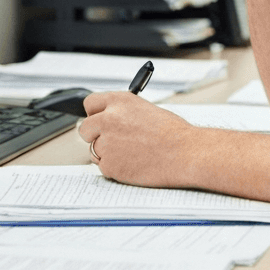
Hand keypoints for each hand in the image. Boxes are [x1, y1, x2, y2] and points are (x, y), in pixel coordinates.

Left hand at [78, 92, 196, 186]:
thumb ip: (123, 113)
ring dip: (108, 153)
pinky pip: (104, 167)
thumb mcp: (145, 110)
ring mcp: (106, 142)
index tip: (97, 119)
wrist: (184, 153)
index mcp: (119, 101)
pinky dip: (115, 168)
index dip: (94, 113)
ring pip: (94, 150)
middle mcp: (108, 119)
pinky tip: (134, 164)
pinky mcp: (109, 165)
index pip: (90, 104)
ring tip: (132, 153)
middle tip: (111, 141)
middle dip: (95, 135)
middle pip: (85, 128)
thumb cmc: (173, 133)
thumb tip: (109, 120)